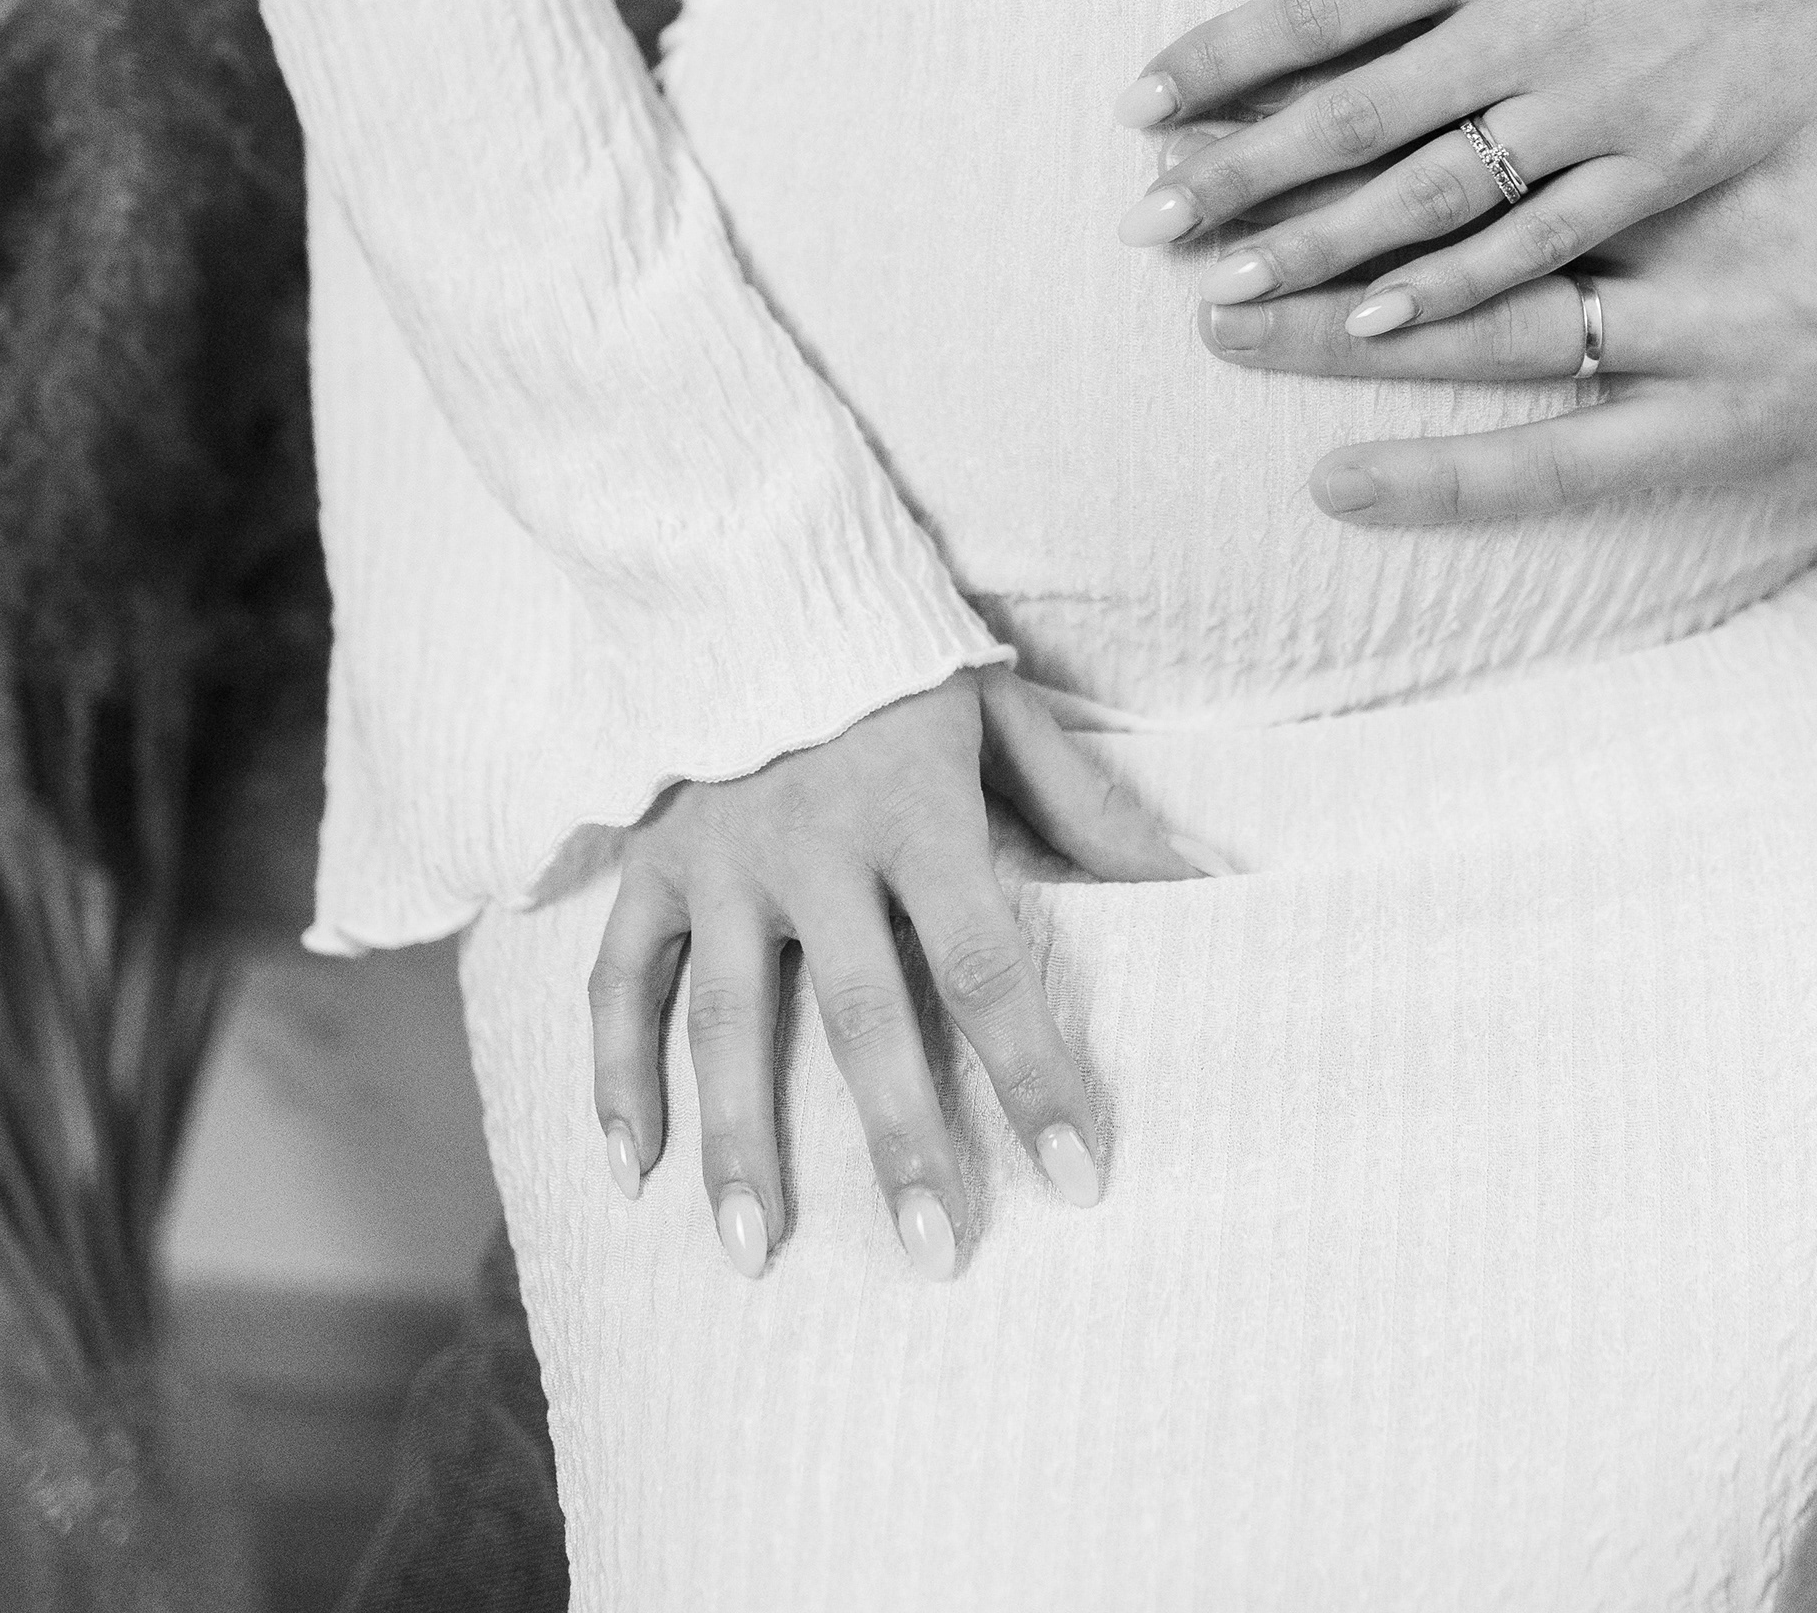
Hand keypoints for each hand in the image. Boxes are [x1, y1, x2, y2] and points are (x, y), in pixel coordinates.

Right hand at [588, 669, 1208, 1283]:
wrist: (740, 562)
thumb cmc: (896, 656)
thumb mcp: (1004, 712)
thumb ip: (1089, 809)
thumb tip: (1203, 883)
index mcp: (912, 809)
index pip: (985, 961)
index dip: (1033, 1072)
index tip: (1078, 1175)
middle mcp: (808, 844)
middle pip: (858, 1013)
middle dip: (897, 1140)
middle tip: (936, 1255)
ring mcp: (714, 858)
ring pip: (722, 1021)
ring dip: (736, 1143)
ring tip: (757, 1254)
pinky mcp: (644, 863)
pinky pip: (616, 983)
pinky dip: (613, 1079)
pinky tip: (634, 1175)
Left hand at [1113, 0, 1816, 335]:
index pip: (1321, 2)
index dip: (1221, 56)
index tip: (1138, 104)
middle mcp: (1533, 16)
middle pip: (1355, 112)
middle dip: (1239, 172)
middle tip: (1145, 222)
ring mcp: (1602, 100)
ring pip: (1432, 191)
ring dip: (1320, 244)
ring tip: (1225, 287)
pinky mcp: (1668, 160)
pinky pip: (1544, 236)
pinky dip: (1455, 281)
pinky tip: (1376, 316)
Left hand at [1197, 19, 1816, 522]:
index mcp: (1606, 15)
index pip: (1384, 31)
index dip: (1262, 64)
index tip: (1162, 94)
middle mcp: (1631, 149)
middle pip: (1402, 165)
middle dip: (1272, 193)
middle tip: (1156, 220)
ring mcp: (1676, 295)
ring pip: (1462, 300)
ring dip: (1332, 312)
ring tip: (1216, 318)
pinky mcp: (1713, 405)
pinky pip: (1553, 439)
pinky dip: (1443, 458)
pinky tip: (1339, 473)